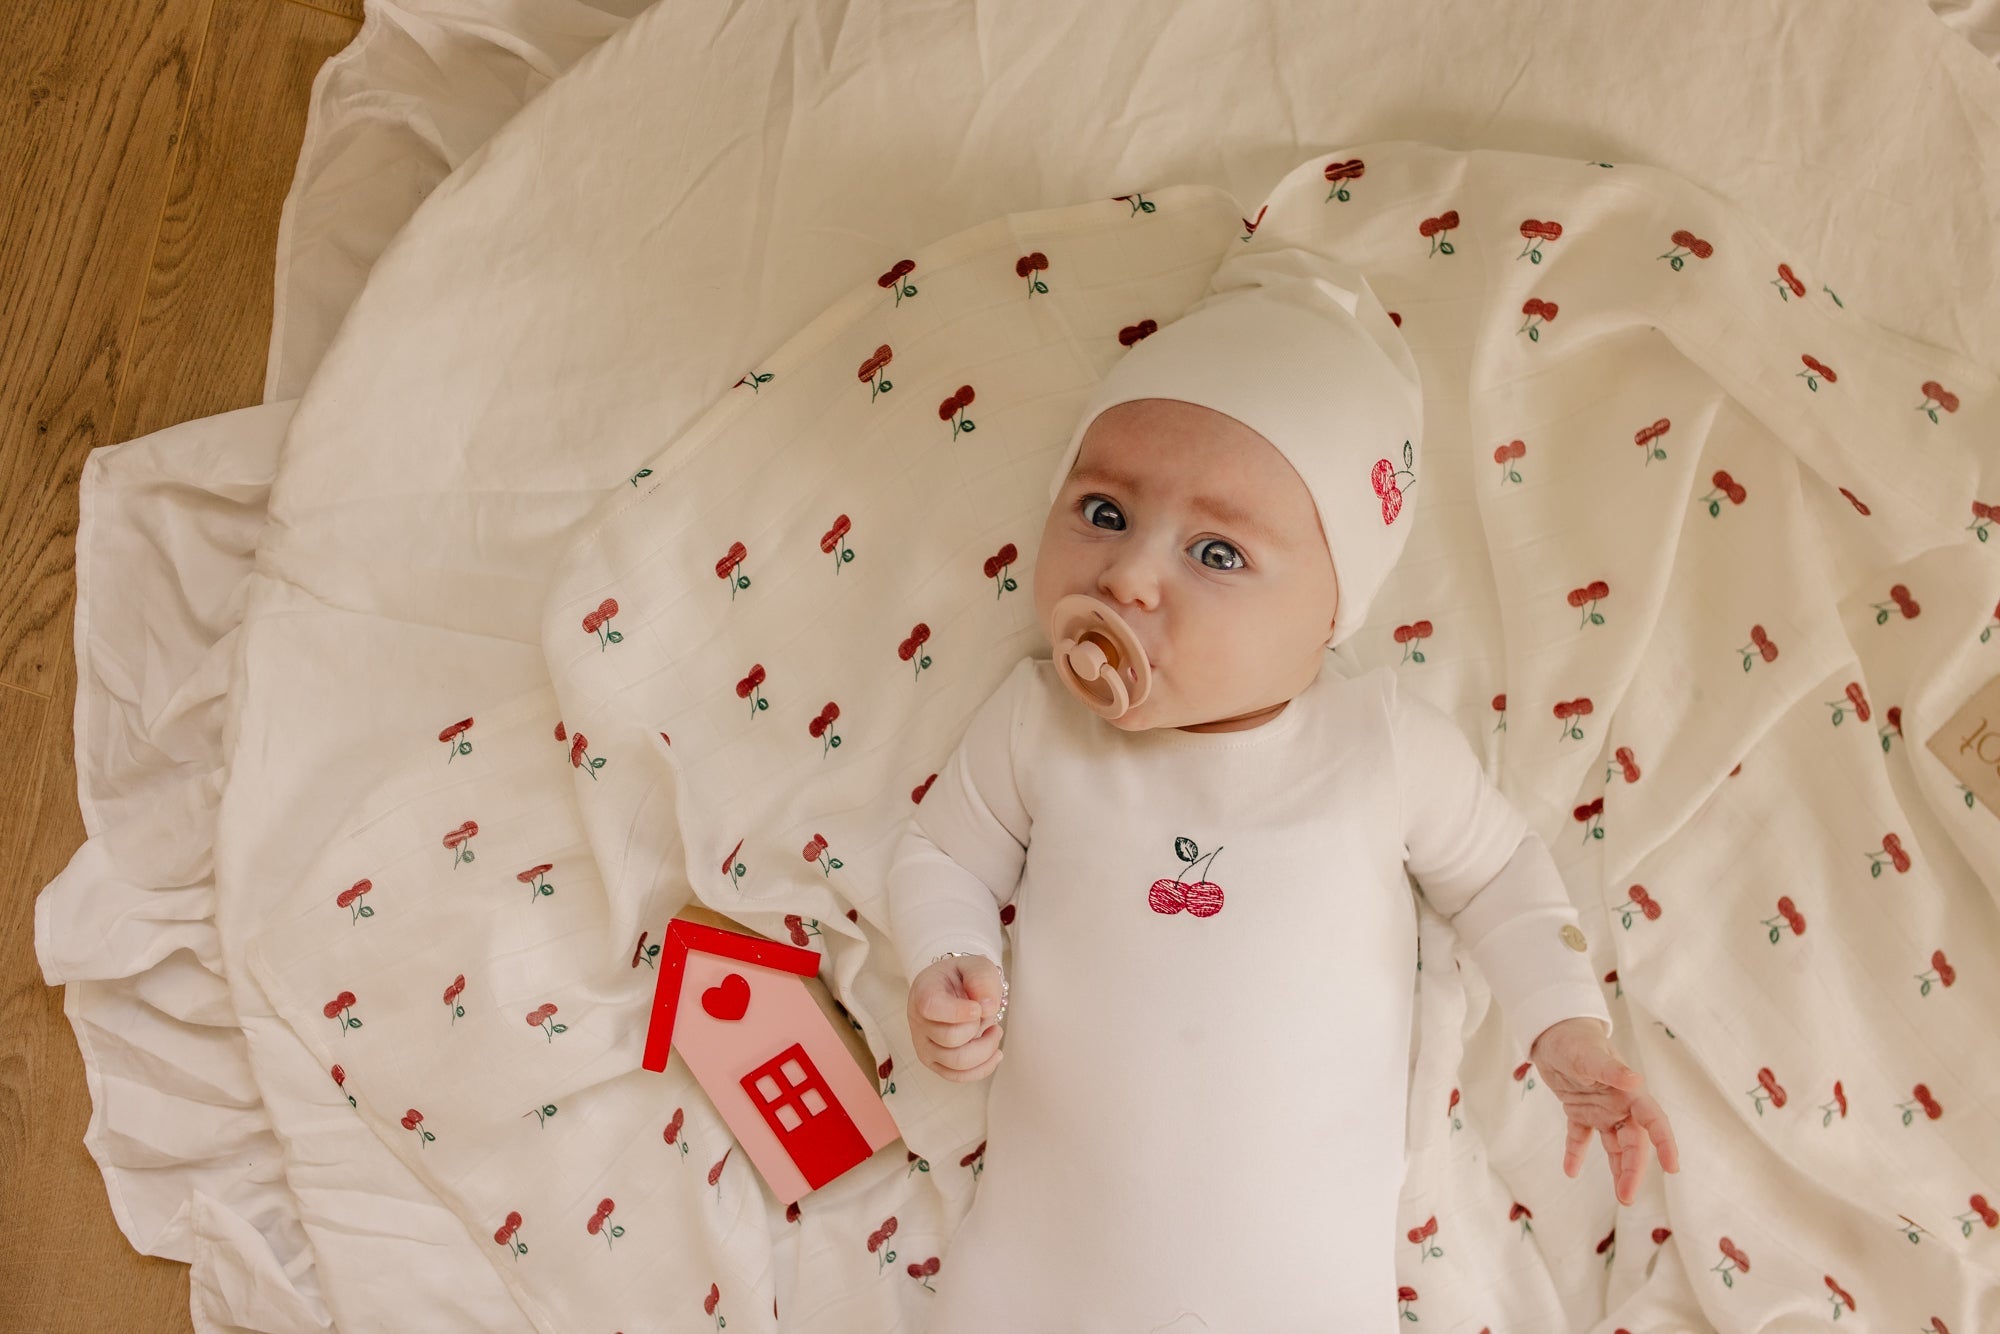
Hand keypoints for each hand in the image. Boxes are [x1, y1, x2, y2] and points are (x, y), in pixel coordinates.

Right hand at [908, 955, 1005, 1082]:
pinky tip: (995, 1053)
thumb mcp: (975, 965)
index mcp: (923, 992)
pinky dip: (982, 1068)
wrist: (951, 990)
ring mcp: (924, 1046)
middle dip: (978, 1027)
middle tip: (987, 1013)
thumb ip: (981, 979)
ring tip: (995, 1031)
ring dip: (985, 1048)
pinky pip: (958, 1077)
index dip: (959, 1012)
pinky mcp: (934, 1063)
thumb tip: (987, 1007)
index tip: (979, 1008)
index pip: (932, 1008)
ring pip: (957, 1062)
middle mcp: (918, 1022)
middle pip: (951, 1038)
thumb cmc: (962, 977)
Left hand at [1529, 1017, 1680, 1205]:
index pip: (1654, 1121)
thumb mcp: (1589, 1054)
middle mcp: (1620, 1105)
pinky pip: (1581, 1138)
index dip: (1665, 1143)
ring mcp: (1601, 1110)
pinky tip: (1570, 1171)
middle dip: (1634, 1170)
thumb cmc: (1575, 1039)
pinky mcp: (1580, 1111)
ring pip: (1615, 1147)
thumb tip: (1635, 1081)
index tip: (1673, 1167)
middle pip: (1634, 1143)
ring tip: (1620, 1197)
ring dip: (1617, 1169)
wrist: (1552, 1032)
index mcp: (1629, 1092)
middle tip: (1626, 1197)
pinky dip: (1576, 1154)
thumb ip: (1611, 1070)